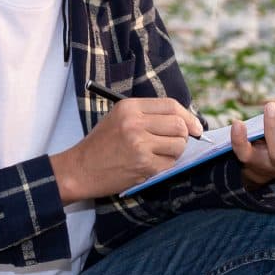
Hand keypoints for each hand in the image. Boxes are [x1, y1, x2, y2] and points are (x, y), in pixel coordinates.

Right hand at [52, 97, 199, 202]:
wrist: (79, 169)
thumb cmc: (101, 144)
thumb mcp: (119, 118)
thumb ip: (148, 115)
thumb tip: (185, 121)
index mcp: (129, 107)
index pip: (171, 105)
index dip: (188, 116)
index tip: (196, 127)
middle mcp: (135, 123)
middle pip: (179, 125)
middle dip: (184, 136)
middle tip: (175, 143)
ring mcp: (140, 145)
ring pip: (179, 145)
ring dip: (175, 153)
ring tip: (159, 155)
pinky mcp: (143, 165)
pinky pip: (170, 164)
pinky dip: (166, 166)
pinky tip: (152, 166)